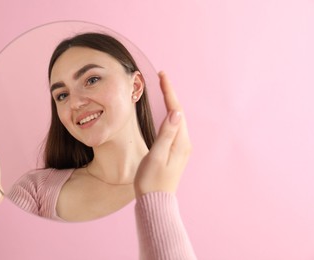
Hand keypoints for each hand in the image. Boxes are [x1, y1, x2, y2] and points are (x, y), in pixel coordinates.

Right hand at [134, 72, 191, 195]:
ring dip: (171, 103)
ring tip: (163, 89)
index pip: (176, 110)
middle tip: (161, 78)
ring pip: (177, 119)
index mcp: (180, 142)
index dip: (169, 92)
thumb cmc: (152, 181)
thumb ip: (167, 134)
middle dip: (171, 94)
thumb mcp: (157, 156)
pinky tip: (166, 112)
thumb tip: (176, 112)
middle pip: (179, 112)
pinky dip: (170, 115)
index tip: (163, 75)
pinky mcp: (176, 152)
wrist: (156, 201)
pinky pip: (175, 128)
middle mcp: (184, 143)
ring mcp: (181, 148)